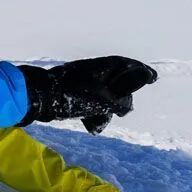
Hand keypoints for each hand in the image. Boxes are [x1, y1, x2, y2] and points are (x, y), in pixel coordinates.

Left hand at [19, 56, 156, 132]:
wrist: (39, 100)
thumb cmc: (72, 96)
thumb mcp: (104, 100)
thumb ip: (121, 101)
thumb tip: (127, 106)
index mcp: (100, 67)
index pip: (125, 65)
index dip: (139, 71)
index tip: (152, 78)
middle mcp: (92, 72)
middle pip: (117, 85)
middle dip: (119, 101)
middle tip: (118, 112)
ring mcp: (82, 83)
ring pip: (103, 98)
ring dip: (104, 113)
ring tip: (96, 122)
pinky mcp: (73, 95)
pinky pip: (91, 104)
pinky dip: (93, 114)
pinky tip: (90, 126)